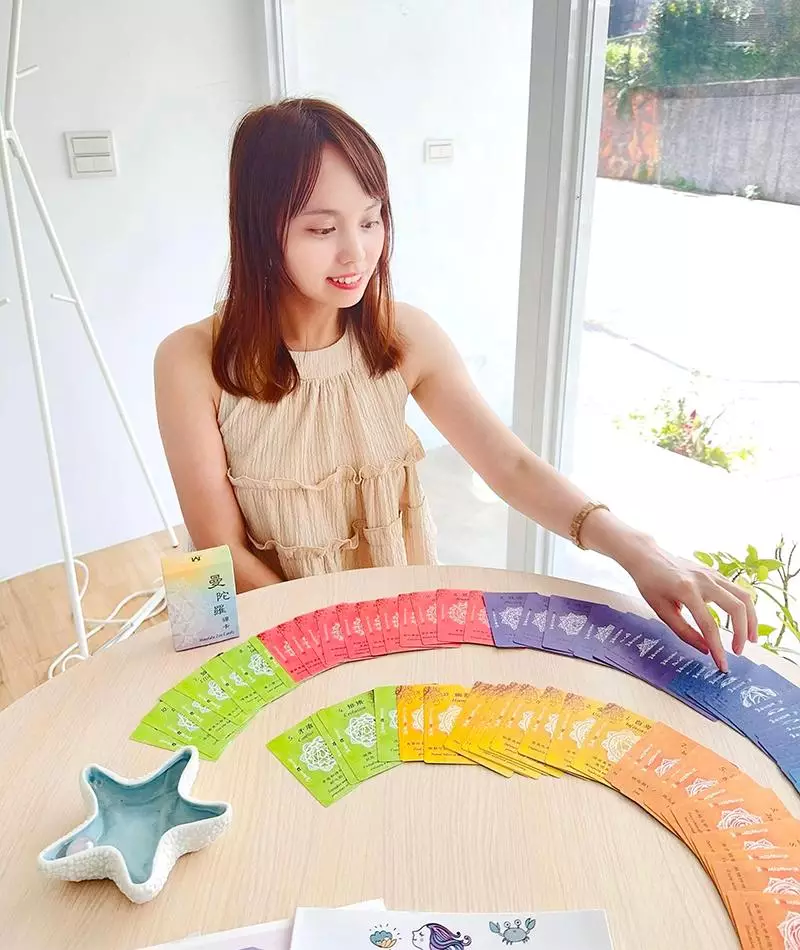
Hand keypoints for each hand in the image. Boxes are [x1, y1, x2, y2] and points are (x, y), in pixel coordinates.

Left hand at [623, 543, 756, 671]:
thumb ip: (684, 631)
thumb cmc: (650, 584)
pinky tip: (742, 621)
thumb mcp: (661, 610)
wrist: (647, 557)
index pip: (709, 625)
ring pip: (744, 596)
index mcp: (686, 591)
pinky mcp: (715, 573)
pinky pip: (737, 590)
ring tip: (751, 639)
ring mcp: (712, 574)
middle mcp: (704, 580)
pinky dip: (744, 608)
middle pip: (736, 607)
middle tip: (738, 652)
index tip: (722, 665)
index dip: (718, 648)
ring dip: (751, 619)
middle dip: (742, 633)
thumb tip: (706, 649)